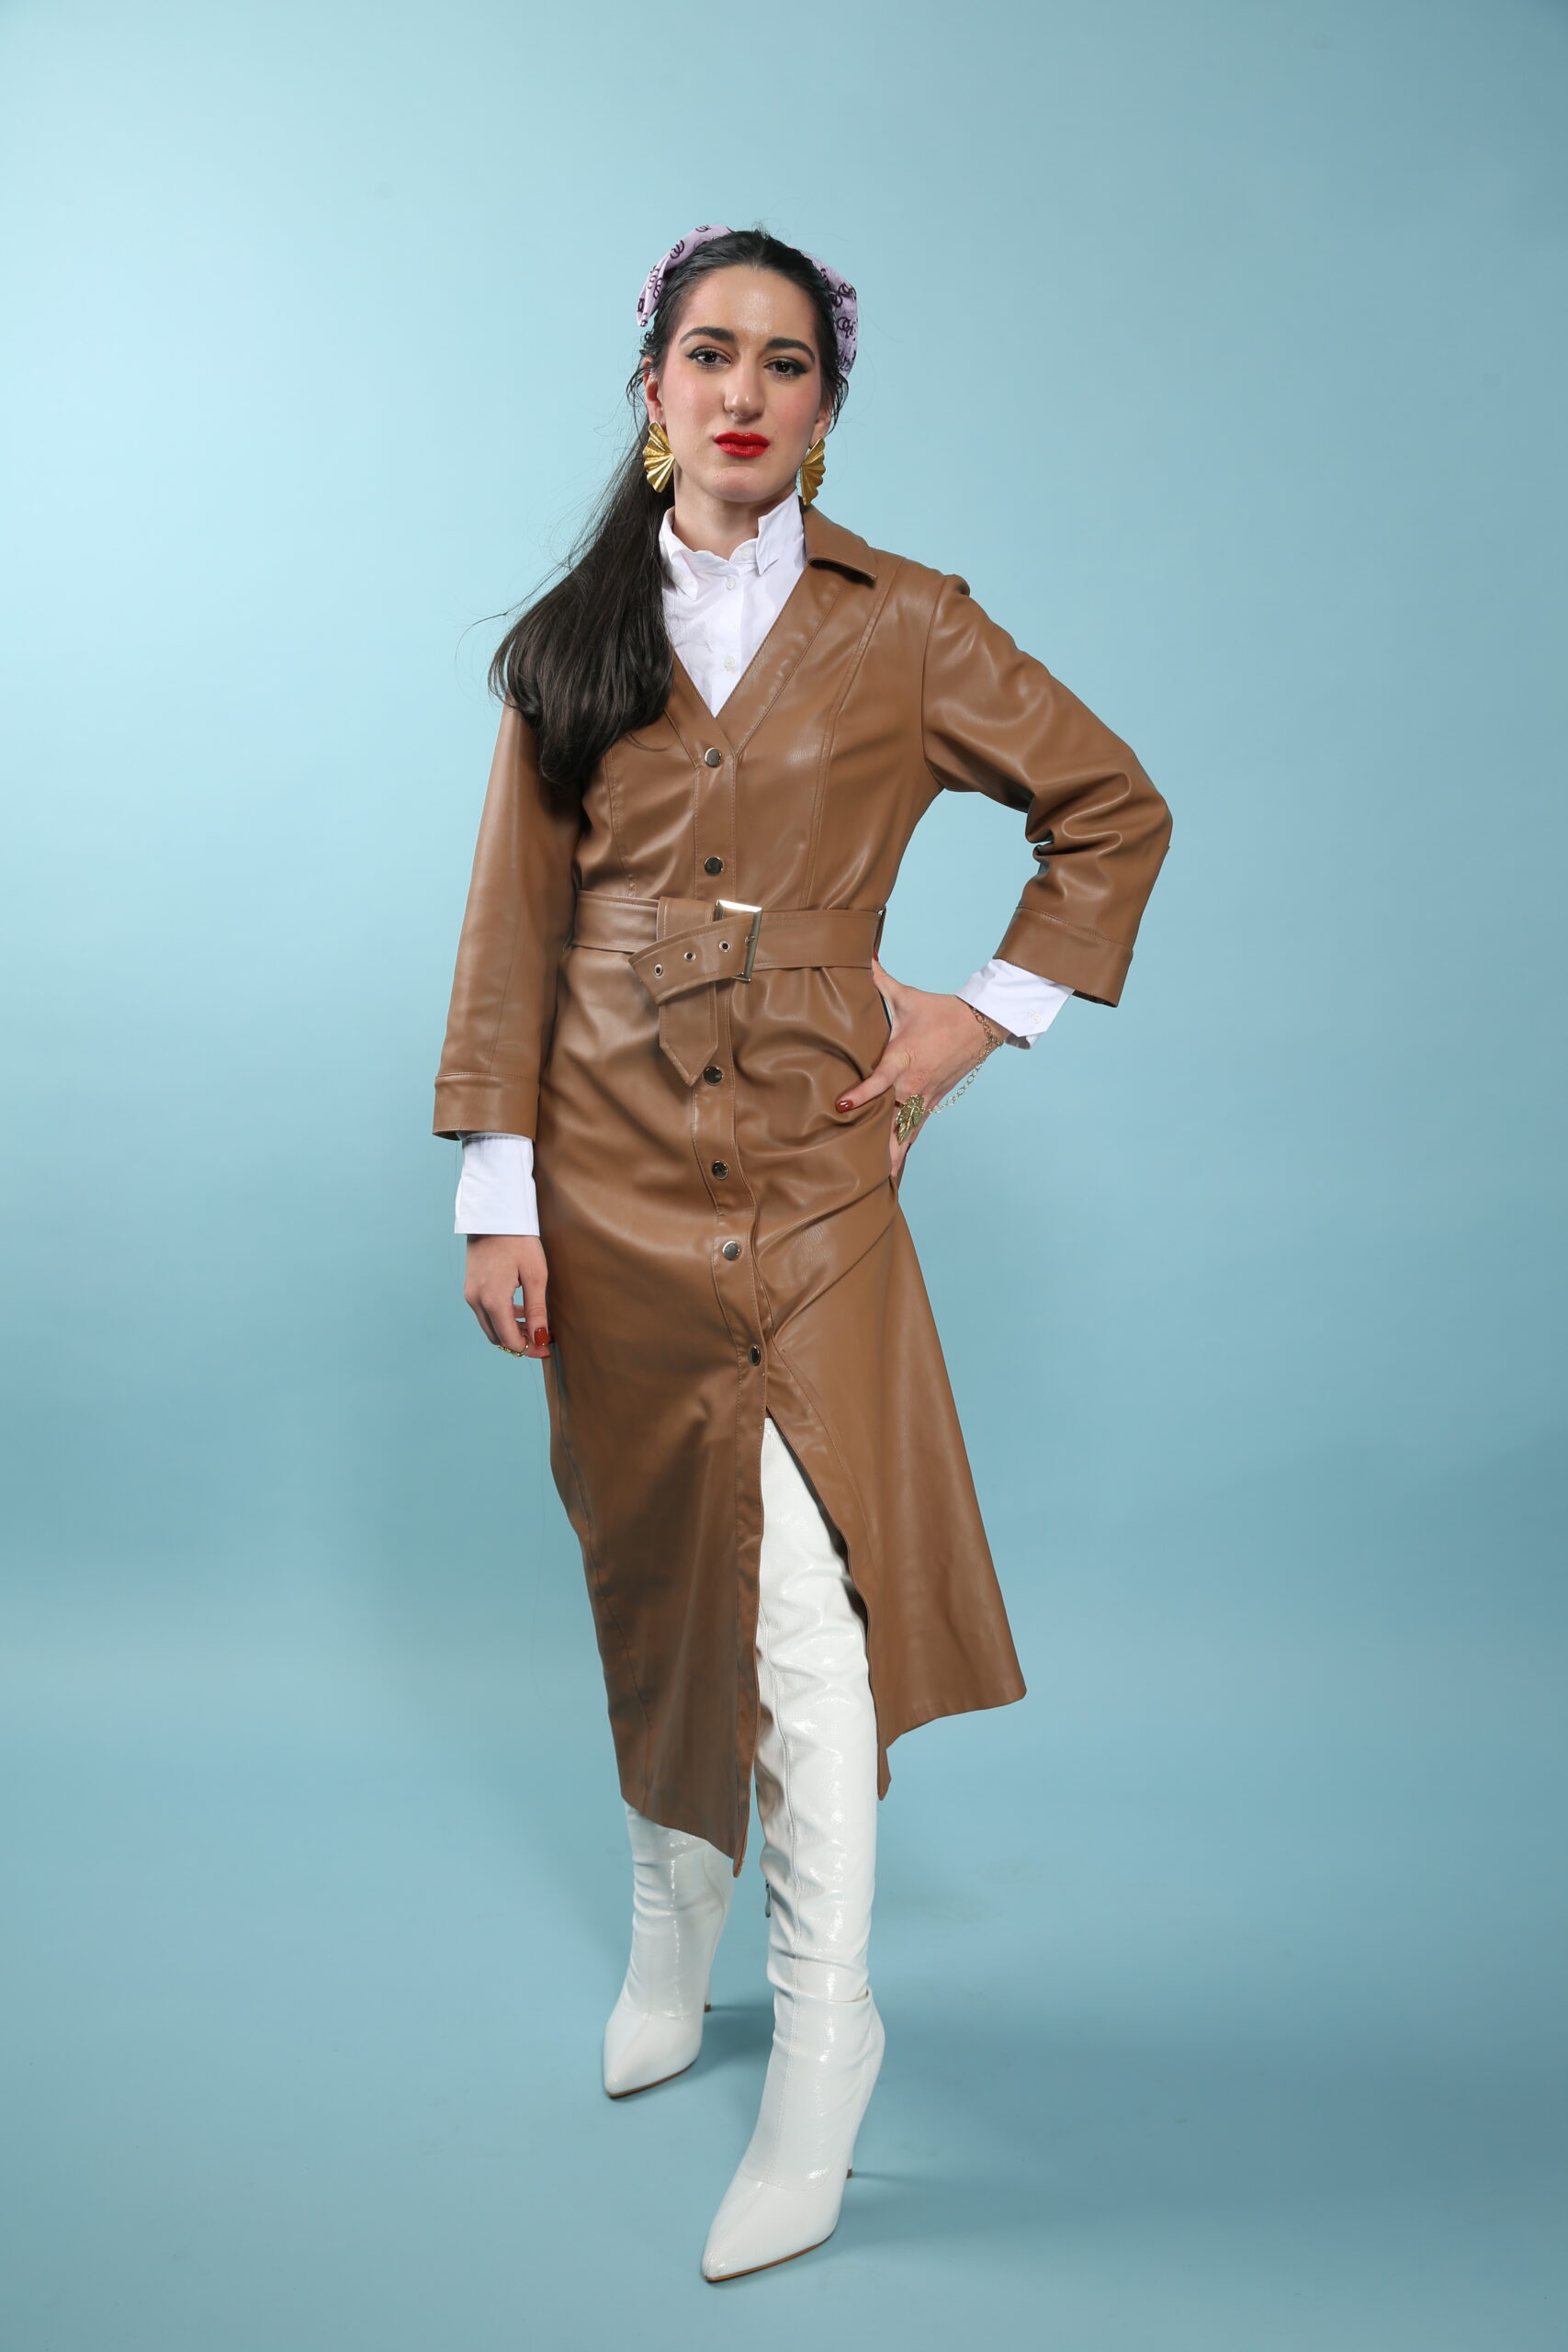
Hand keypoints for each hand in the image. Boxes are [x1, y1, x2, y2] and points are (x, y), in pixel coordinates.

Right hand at [464, 1234, 550, 1356]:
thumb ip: (536, 1310)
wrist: (494, 1214)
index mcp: (492, 1300)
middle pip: (496, 1337)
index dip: (529, 1348)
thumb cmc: (519, 1240)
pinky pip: (484, 1312)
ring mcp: (470, 1294)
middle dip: (519, 1343)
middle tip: (541, 1339)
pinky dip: (500, 1318)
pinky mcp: (469, 1287)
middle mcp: (476, 1300)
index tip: (547, 1347)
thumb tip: (540, 1337)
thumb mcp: (535, 1275)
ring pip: (489, 1326)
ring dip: (509, 1331)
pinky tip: (518, 1309)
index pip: (509, 1340)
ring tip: (533, 1325)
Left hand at [834, 956, 1012, 1182]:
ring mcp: (925, 1100)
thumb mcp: (906, 996)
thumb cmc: (939, 1012)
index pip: (880, 1080)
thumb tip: (857, 952)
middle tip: (853, 1169)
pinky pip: (914, 1134)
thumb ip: (877, 978)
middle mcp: (914, 1085)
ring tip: (874, 1187)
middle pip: (892, 1121)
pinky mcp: (932, 1106)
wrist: (981, 1025)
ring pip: (905, 1135)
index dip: (861, 1094)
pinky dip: (904, 1155)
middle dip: (874, 1145)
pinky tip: (892, 1177)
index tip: (841, 1106)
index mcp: (905, 1059)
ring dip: (891, 1159)